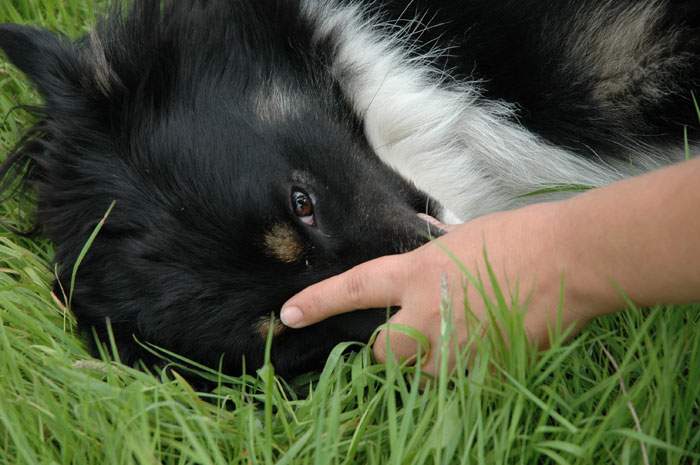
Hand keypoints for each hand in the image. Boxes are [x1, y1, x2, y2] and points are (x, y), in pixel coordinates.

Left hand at [280, 202, 605, 375]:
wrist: (567, 260)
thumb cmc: (517, 236)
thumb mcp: (465, 233)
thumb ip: (432, 241)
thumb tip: (417, 227)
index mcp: (417, 274)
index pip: (354, 289)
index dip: (317, 302)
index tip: (288, 314)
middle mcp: (426, 314)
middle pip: (382, 353)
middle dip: (391, 351)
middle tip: (416, 338)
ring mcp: (454, 347)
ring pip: (423, 375)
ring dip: (434, 365)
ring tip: (465, 340)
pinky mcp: (483, 372)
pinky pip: (462, 386)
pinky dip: (470, 374)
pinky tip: (491, 350)